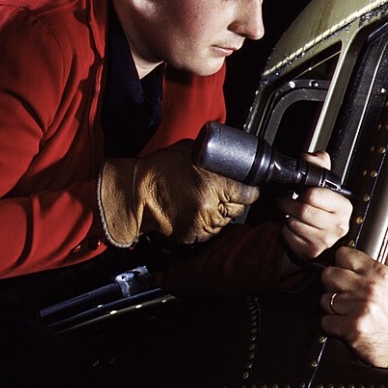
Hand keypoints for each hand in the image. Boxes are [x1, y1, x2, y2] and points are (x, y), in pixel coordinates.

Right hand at [98, 141, 259, 246]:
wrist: (137, 193)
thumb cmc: (161, 169)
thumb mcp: (191, 151)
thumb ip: (215, 156)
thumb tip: (233, 158)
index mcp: (215, 184)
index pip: (249, 193)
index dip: (249, 189)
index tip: (248, 187)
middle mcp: (212, 206)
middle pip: (239, 208)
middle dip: (234, 200)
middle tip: (221, 191)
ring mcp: (203, 224)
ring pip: (226, 221)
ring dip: (221, 212)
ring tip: (204, 200)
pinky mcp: (195, 236)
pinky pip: (211, 231)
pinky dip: (208, 223)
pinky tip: (196, 211)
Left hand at [278, 151, 351, 262]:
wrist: (319, 233)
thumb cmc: (321, 208)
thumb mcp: (323, 184)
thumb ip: (319, 166)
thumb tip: (315, 156)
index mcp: (344, 206)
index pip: (315, 195)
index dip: (302, 191)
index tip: (299, 191)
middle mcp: (339, 225)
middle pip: (303, 210)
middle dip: (289, 203)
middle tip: (285, 200)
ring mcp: (326, 240)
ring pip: (295, 223)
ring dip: (287, 216)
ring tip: (290, 213)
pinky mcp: (312, 250)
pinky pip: (290, 236)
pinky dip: (286, 230)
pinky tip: (293, 227)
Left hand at [319, 237, 387, 369]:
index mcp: (379, 273)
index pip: (344, 255)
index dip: (342, 266)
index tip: (348, 277)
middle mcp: (371, 288)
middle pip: (329, 275)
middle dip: (334, 289)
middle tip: (347, 299)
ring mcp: (361, 307)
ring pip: (325, 299)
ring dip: (333, 310)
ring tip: (349, 314)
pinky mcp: (352, 327)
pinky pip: (325, 321)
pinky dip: (332, 327)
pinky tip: (346, 327)